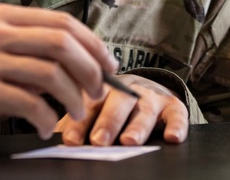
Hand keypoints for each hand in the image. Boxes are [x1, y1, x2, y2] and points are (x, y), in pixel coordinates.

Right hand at [0, 3, 117, 146]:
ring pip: (50, 73)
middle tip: (98, 92)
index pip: (62, 22)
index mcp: (6, 16)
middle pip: (61, 43)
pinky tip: (47, 127)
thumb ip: (42, 52)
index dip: (93, 44)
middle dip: (90, 70)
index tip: (110, 66)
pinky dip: (47, 119)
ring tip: (76, 113)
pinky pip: (30, 103)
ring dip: (73, 98)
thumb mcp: (8, 55)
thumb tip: (95, 63)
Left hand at [56, 74, 188, 145]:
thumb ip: (76, 120)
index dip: (79, 121)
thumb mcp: (95, 107)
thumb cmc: (112, 103)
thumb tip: (51, 134)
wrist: (147, 88)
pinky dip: (177, 126)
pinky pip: (177, 115)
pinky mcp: (173, 105)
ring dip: (137, 126)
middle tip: (99, 140)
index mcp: (102, 89)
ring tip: (129, 141)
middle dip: (108, 122)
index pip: (89, 103)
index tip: (70, 140)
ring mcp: (151, 97)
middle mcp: (127, 90)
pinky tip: (172, 138)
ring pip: (144, 110)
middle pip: (117, 103)